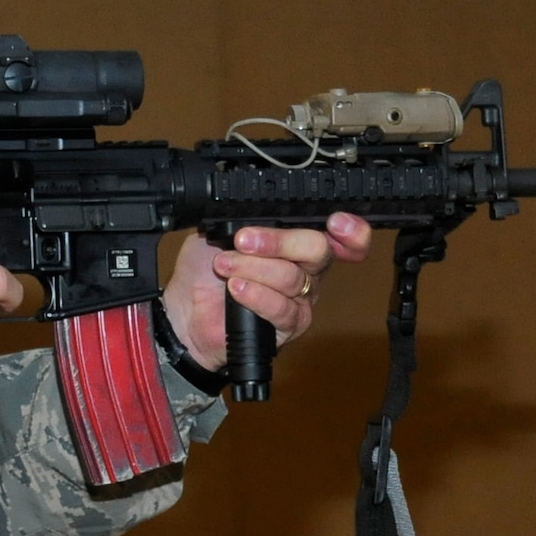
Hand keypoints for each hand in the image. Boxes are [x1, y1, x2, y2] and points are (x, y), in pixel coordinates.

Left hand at [161, 212, 372, 371]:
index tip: (336, 222)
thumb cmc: (204, 270)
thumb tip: (256, 210)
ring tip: (224, 266)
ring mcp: (301, 297)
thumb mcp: (219, 229)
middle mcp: (306, 268)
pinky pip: (283, 308)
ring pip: (293, 277)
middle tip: (244, 241)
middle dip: (279, 241)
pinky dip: (256, 295)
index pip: (340, 234)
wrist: (186, 311)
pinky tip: (236, 289)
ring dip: (254, 268)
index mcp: (296, 240)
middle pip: (318, 248)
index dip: (349, 230)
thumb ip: (244, 216)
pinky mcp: (290, 325)